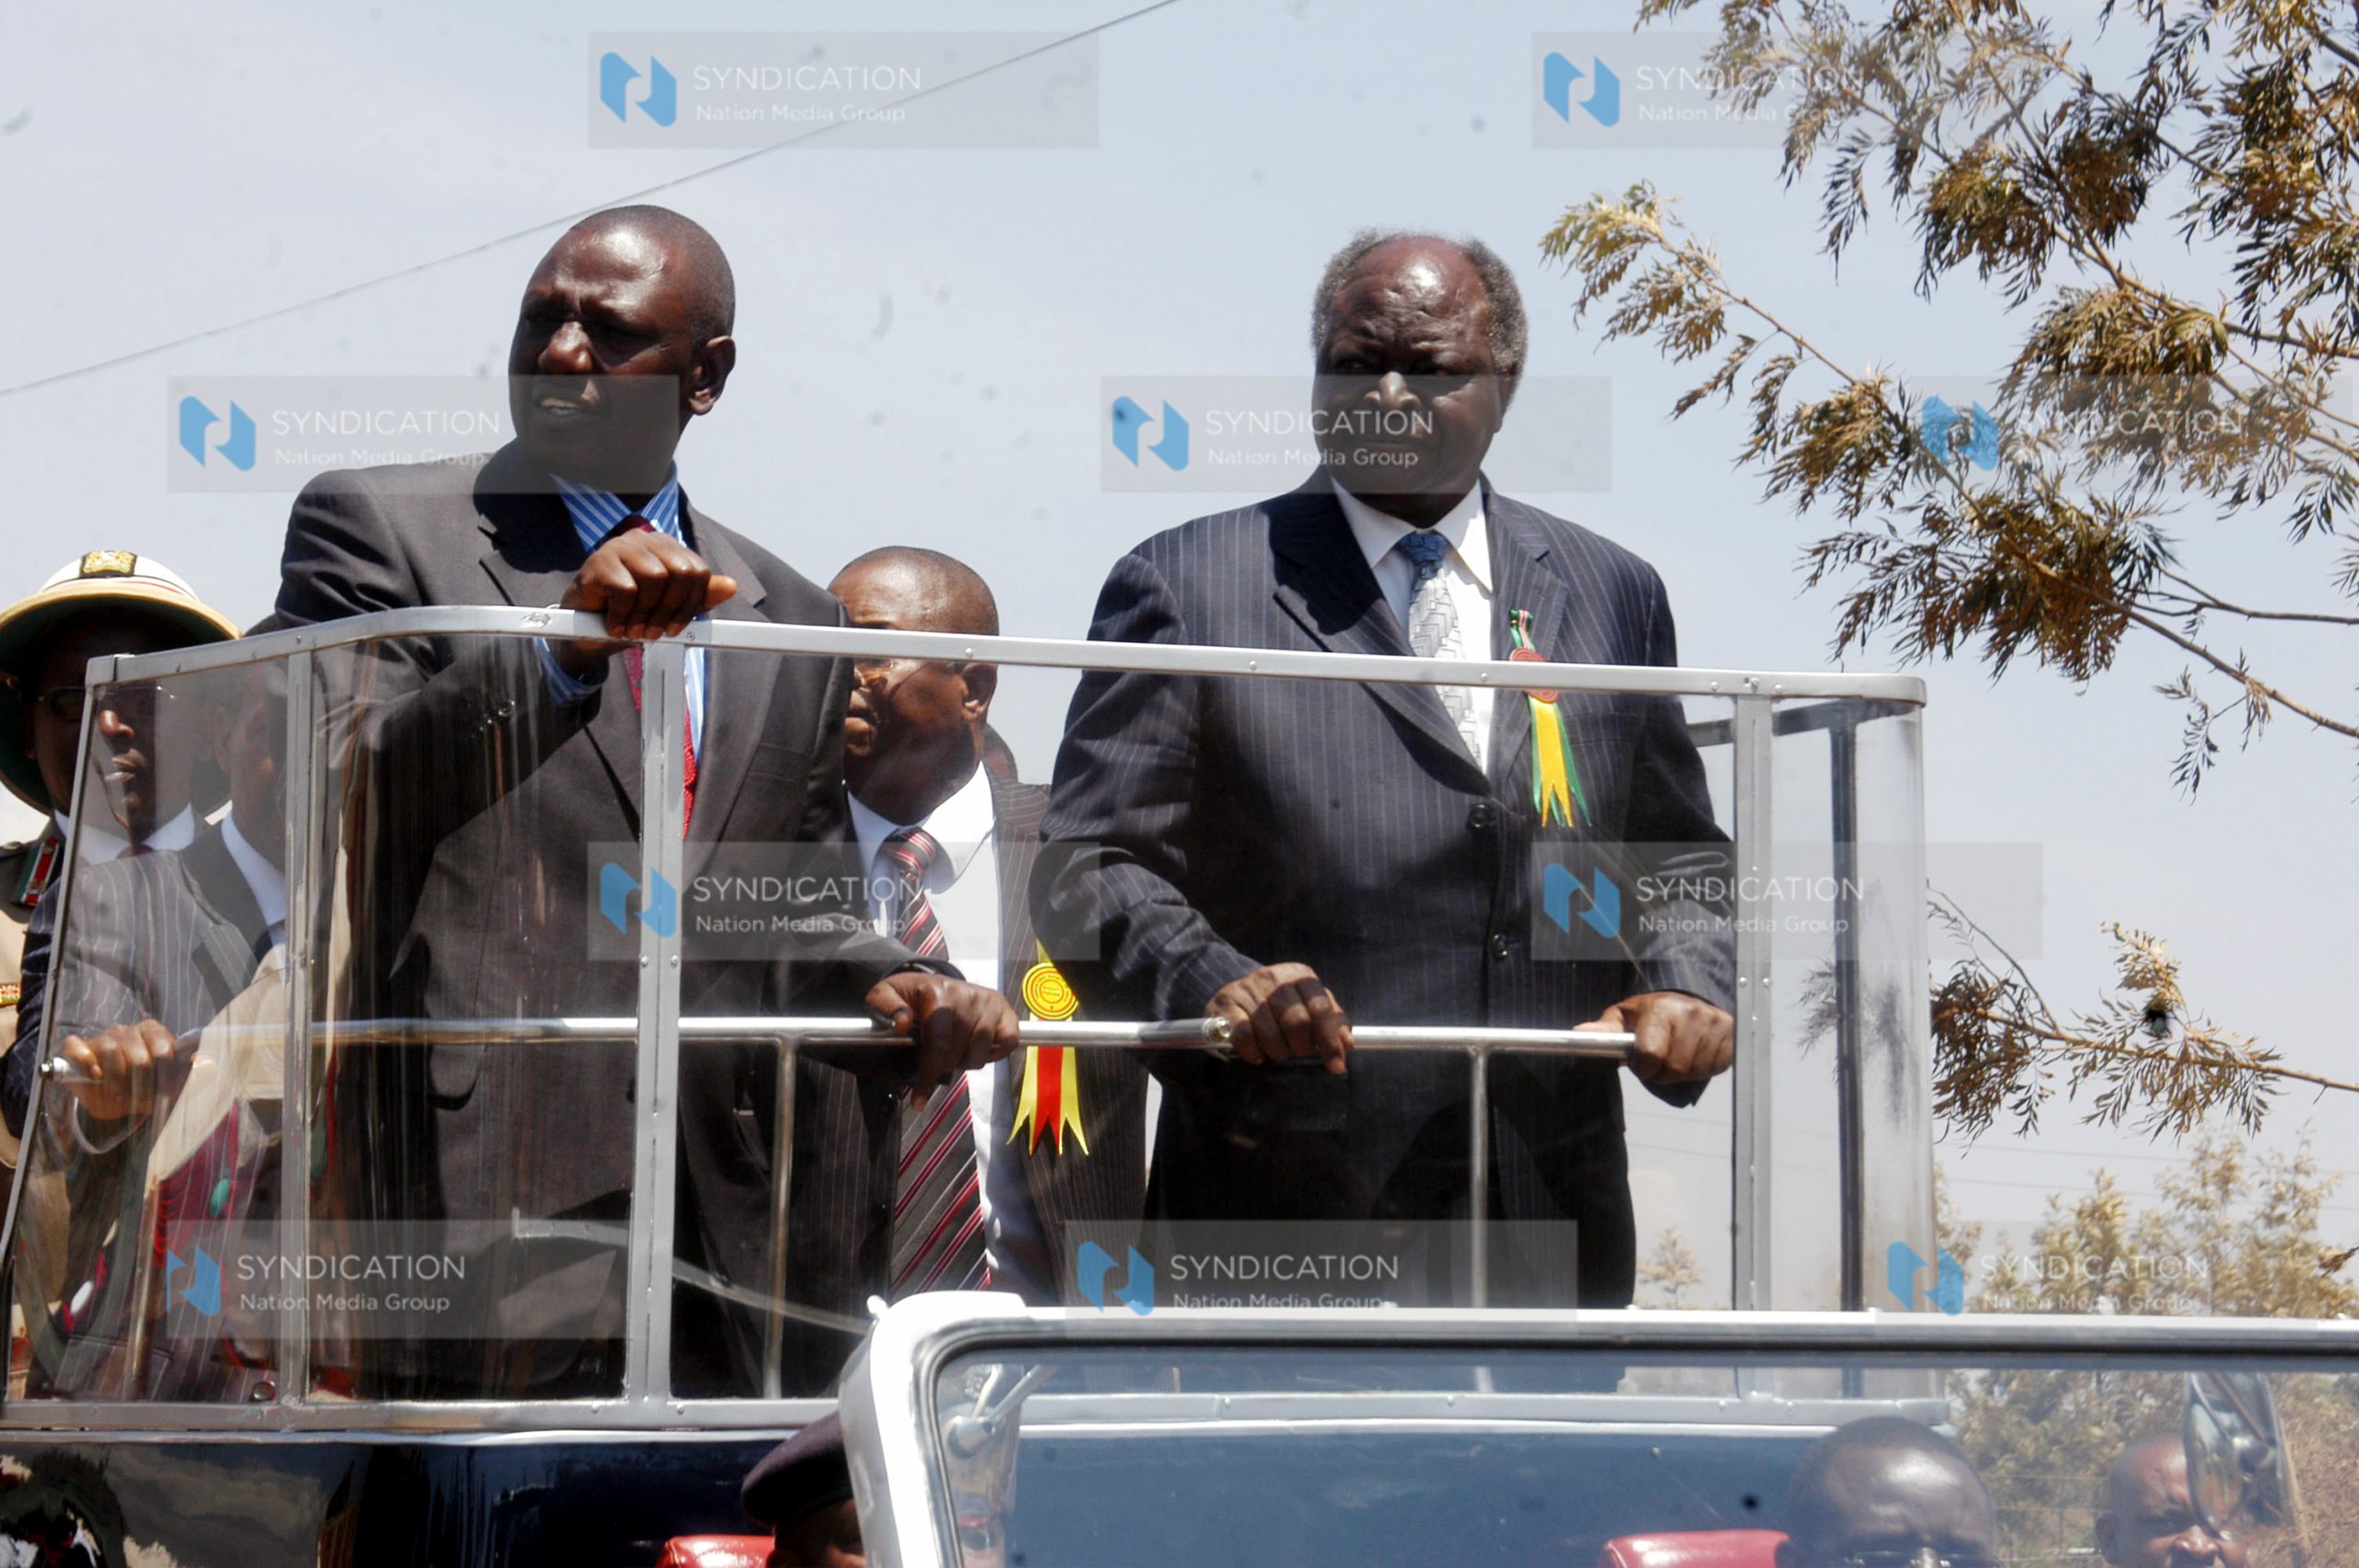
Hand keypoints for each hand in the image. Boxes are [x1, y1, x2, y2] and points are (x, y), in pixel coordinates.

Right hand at [56, 1020, 186, 1122]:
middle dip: (143, 1083)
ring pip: (111, 1050)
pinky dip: (86, 1064)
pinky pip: (78, 1049)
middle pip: (138, 1054)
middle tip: (143, 1099)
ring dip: (118, 1079)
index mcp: (152, 1032)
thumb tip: (209, 1065)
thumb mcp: (169, 1084)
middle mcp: (126, 1031)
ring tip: (121, 1094)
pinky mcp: (76, 1048)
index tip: (166, 1092)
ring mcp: (101, 1037)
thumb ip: (190, 1074)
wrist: (113, 1102)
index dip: (166, 1071)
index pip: (162, 1044)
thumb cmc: (144, 1087)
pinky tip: (95, 1078)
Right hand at [552, 530, 738, 672]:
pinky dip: (622, 615)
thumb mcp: (670, 607)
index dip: (691, 604)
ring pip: (655, 579)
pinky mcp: (599, 561)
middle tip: (653, 630)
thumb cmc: (630, 612)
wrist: (585, 626)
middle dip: (669, 609)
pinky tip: (615, 625)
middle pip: (680, 573)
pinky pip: (626, 590)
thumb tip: (730, 586)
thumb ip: (699, 597)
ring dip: (644, 614)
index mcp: (667, 548)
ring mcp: (620, 546)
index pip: (697, 571)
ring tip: (632, 628)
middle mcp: (645, 540)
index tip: (677, 627)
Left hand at [867, 972, 1020, 1097]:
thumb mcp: (885, 994)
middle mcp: (969, 996)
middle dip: (942, 1067)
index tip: (918, 1102)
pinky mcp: (1007, 1012)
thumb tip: (901, 1023)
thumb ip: (885, 1006)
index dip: (928, 1076)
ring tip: (954, 1050)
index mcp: (938, 993)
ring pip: (980, 1054)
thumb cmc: (910, 996)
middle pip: (958, 1055)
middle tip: (935, 1060)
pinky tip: (977, 1048)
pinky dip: (993, 1054)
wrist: (937, 982)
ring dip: (964, 1062)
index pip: (938, 1045)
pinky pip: (1007, 1044)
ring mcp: (990, 1004)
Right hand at [1207, 962, 1352, 1072]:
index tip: (1336, 1066)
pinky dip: (1253, 1052)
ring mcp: (1248, 989)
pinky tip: (1257, 1053)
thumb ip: (1331, 1021)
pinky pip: (1244, 1037)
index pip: (1321, 1009)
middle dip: (1301, 1047)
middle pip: (1298, 1022)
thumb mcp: (1309, 1004)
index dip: (1330, 1041)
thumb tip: (1348, 1044)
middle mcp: (1275, 978)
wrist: (1238, 990)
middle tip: (1297, 1051)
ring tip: (1277, 1050)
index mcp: (1300, 976)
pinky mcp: (1227, 1004)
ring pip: (1271, 1033)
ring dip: (1278, 1052)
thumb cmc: (1282, 1003)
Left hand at [1582, 991, 1732, 1085]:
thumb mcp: (1624, 1016)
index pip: (1651, 1056)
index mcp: (1661, 1010)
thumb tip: (1579, 1033)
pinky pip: (1714, 1068)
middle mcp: (1690, 1014)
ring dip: (1682, 1072)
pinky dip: (1701, 1068)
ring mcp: (1714, 1024)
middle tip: (1659, 1060)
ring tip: (1676, 1054)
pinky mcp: (1730, 1035)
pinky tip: (1694, 1053)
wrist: (1688, 996)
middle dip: (1661, 1072)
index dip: (1643, 1067)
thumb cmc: (1651, 1012)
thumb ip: (1604, 1030)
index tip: (1641, 1062)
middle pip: (1674, 1069)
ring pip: (1694, 1071)